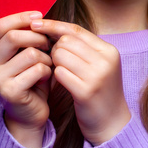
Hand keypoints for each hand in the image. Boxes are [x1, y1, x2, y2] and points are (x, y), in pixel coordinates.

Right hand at [0, 11, 54, 143]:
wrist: (28, 114)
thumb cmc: (28, 78)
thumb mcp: (22, 54)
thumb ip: (22, 36)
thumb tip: (36, 15)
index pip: (0, 25)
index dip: (22, 18)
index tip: (40, 17)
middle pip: (13, 37)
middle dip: (37, 37)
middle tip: (48, 44)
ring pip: (30, 54)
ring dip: (46, 57)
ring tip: (48, 64)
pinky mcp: (9, 91)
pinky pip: (37, 70)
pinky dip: (47, 71)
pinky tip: (46, 77)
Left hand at [29, 18, 130, 145]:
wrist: (112, 122)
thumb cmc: (100, 90)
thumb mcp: (99, 65)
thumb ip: (82, 47)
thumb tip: (52, 28)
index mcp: (109, 51)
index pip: (75, 30)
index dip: (53, 25)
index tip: (35, 24)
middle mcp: (105, 61)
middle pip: (65, 41)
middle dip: (55, 49)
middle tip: (57, 61)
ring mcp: (97, 76)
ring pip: (60, 55)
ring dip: (54, 62)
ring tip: (62, 72)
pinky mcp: (86, 91)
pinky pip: (59, 73)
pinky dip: (55, 76)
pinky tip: (61, 82)